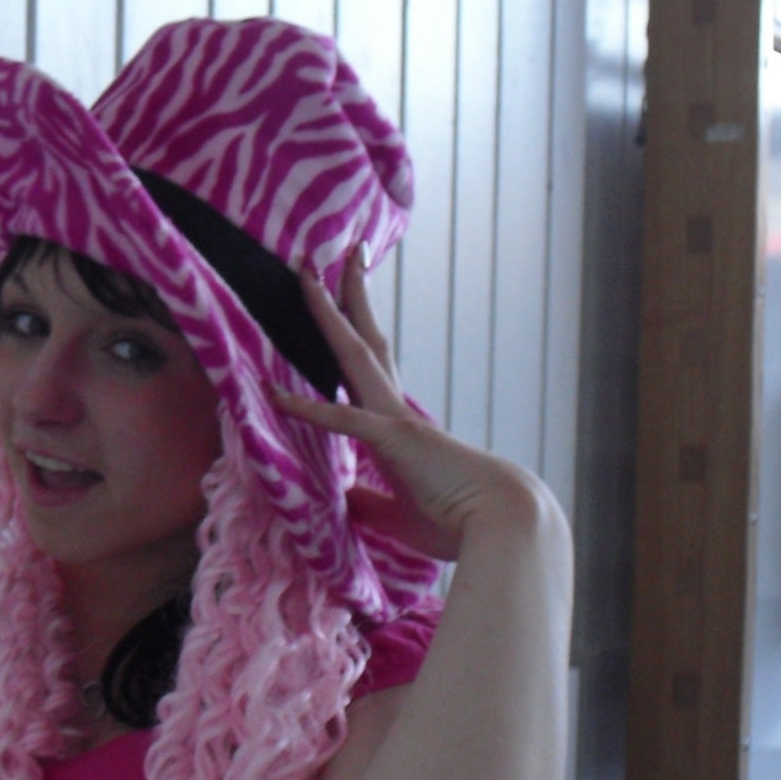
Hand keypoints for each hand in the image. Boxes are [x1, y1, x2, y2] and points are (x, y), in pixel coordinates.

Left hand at [271, 250, 544, 560]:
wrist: (505, 526)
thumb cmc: (457, 520)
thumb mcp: (397, 513)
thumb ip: (368, 503)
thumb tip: (342, 501)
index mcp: (396, 424)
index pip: (366, 370)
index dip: (349, 334)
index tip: (339, 303)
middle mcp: (394, 410)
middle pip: (363, 339)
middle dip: (345, 296)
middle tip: (333, 254)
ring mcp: (395, 418)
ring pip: (353, 352)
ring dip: (328, 312)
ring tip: (307, 271)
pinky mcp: (393, 440)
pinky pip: (344, 419)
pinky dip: (307, 408)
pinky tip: (275, 394)